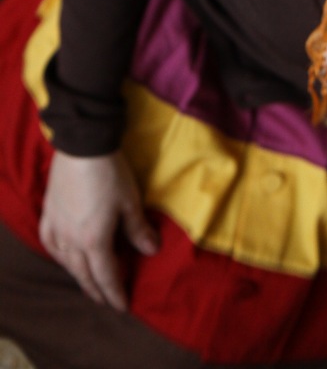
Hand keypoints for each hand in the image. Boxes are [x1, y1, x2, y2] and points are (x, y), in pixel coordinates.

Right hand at [39, 149, 158, 310]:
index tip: (123, 306)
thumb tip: (152, 250)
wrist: (82, 146)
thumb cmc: (111, 174)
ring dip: (79, 275)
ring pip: (66, 262)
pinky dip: (59, 256)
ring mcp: (57, 227)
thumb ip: (138, 229)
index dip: (115, 293)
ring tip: (89, 282)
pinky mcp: (48, 213)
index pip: (106, 276)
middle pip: (84, 274)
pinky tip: (64, 257)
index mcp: (94, 241)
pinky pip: (50, 244)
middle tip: (107, 301)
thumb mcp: (130, 202)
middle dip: (97, 290)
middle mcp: (71, 241)